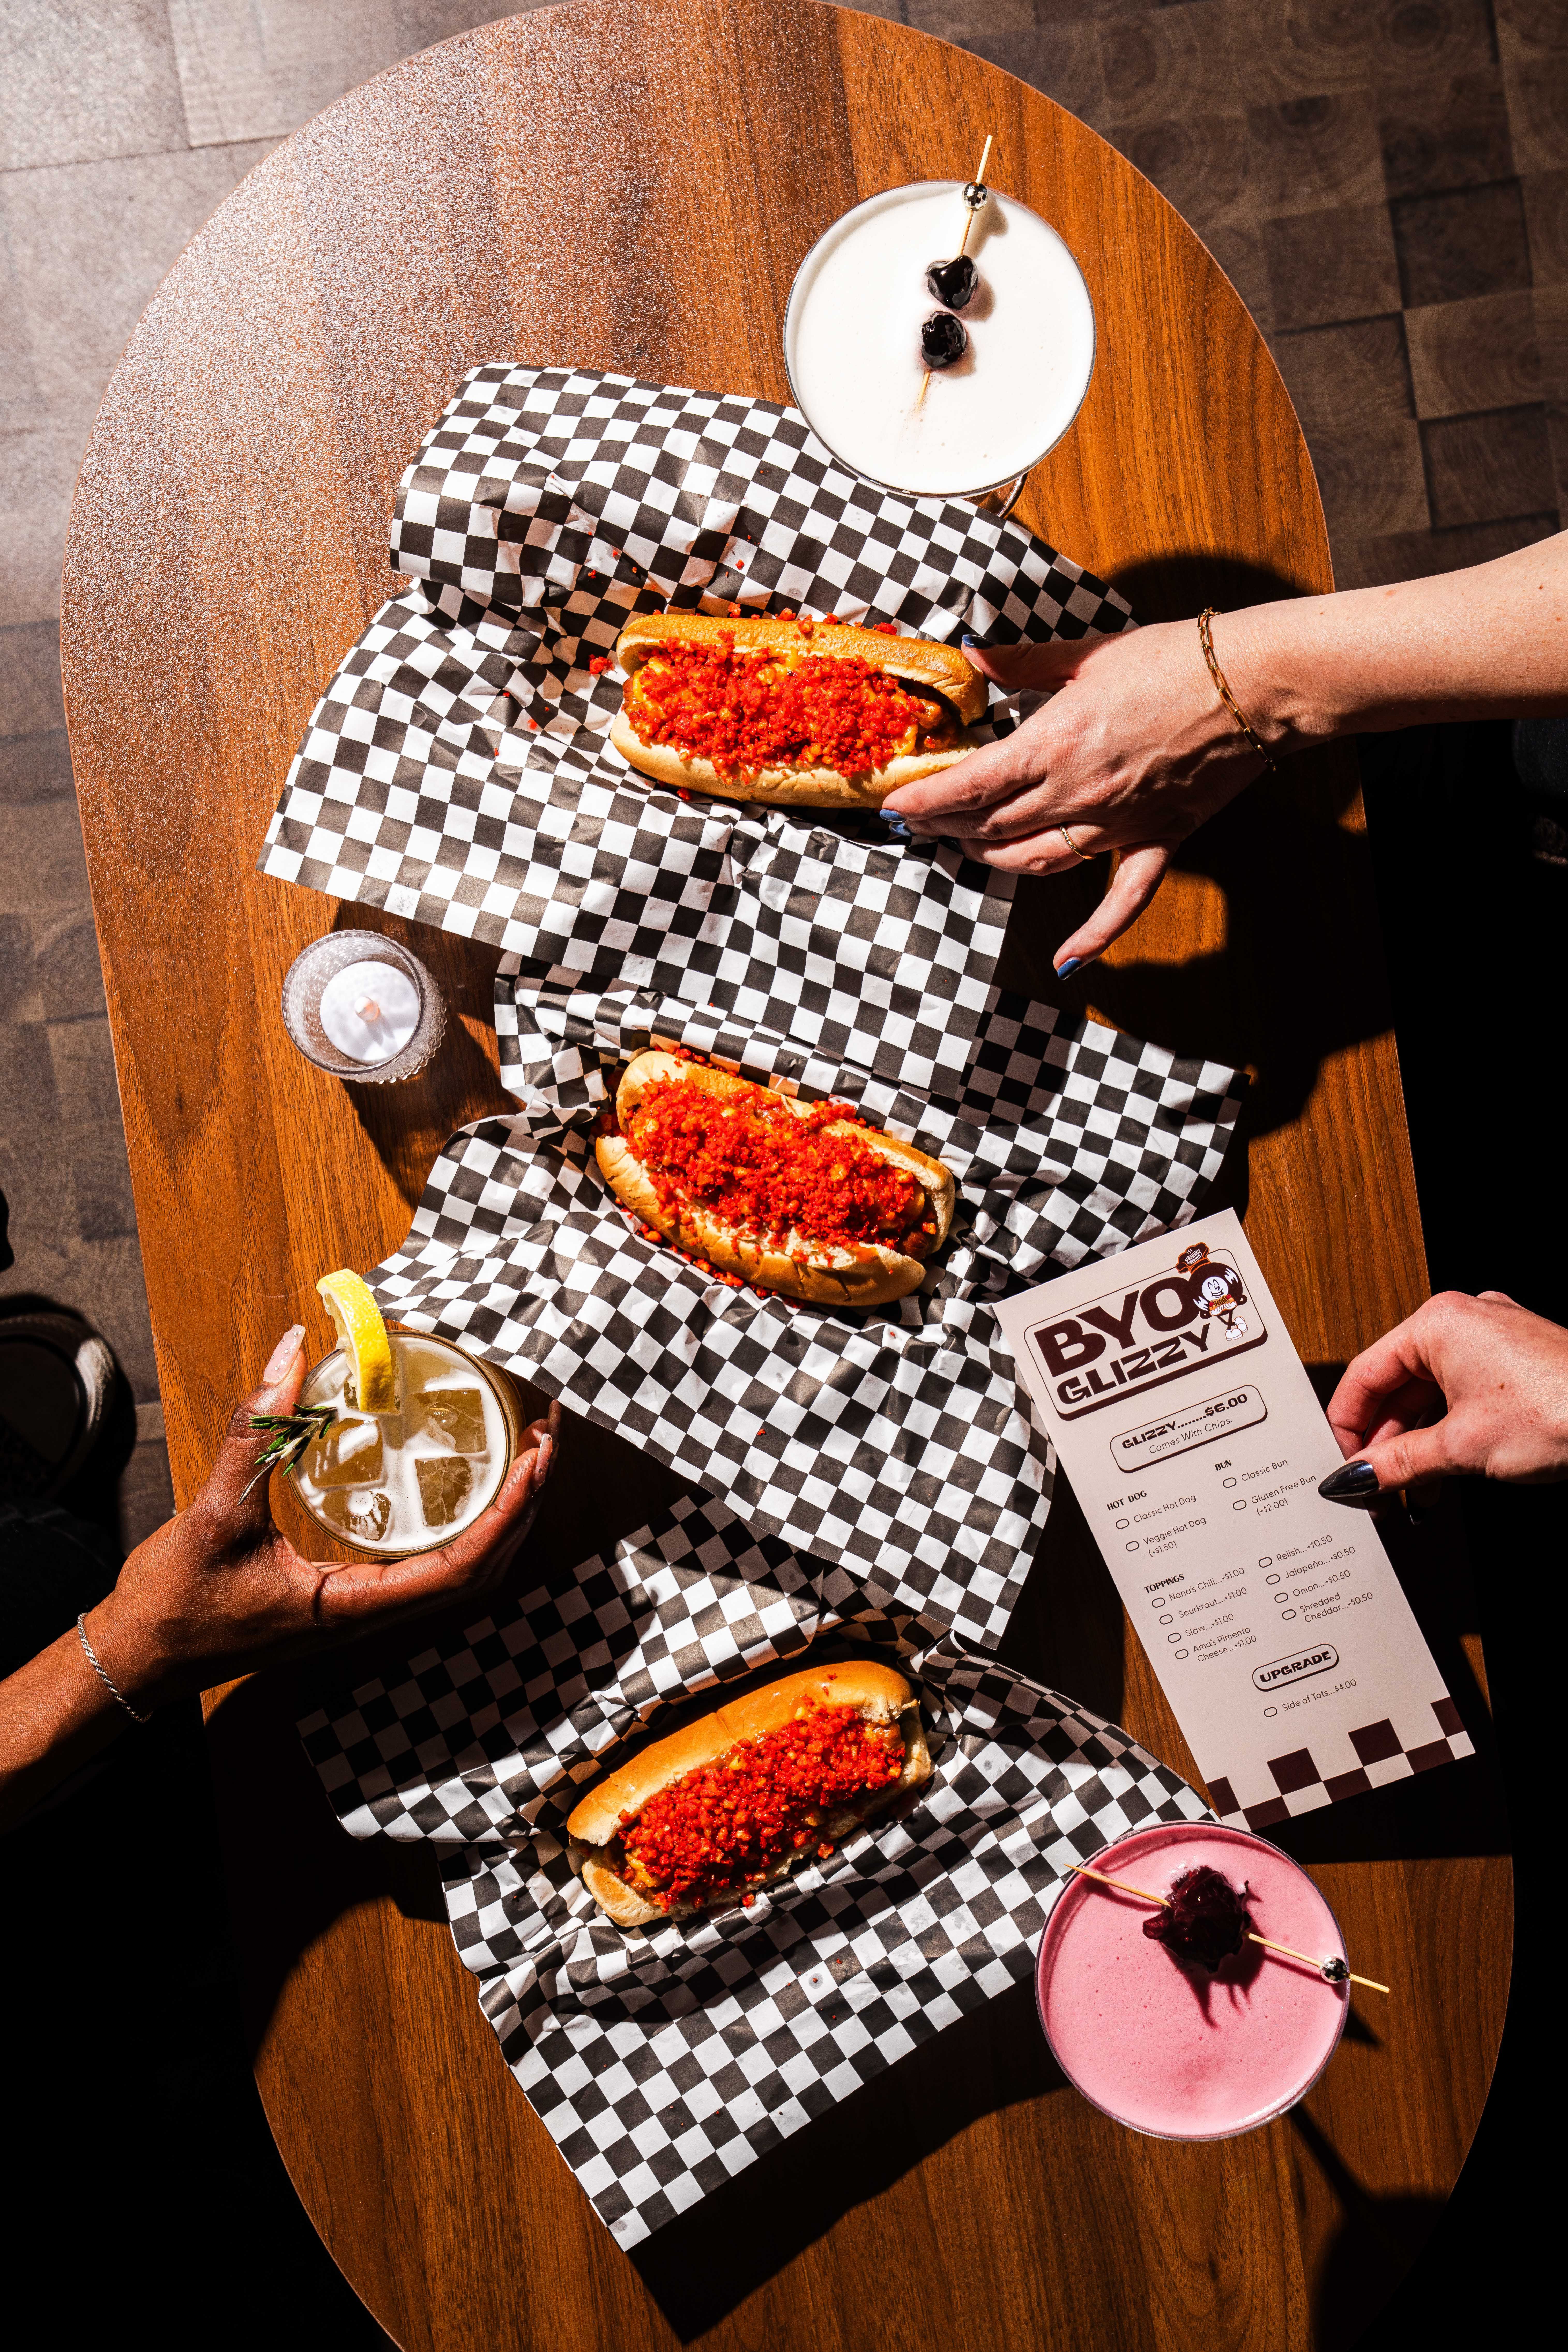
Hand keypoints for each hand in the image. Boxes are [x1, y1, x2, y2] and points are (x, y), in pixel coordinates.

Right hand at [83, 1326, 559, 1709]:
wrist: (140, 1655)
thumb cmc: (175, 1602)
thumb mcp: (215, 1513)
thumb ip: (257, 1432)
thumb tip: (291, 1353)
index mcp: (353, 1607)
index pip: (460, 1568)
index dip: (508, 1514)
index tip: (537, 1460)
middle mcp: (371, 1613)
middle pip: (479, 1569)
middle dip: (523, 1505)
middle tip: (547, 1440)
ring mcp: (365, 1607)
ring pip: (461, 1569)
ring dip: (502, 1515)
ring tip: (527, 1456)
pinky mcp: (351, 1595)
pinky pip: (429, 1564)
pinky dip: (465, 1525)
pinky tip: (472, 1486)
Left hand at [881, 620, 1268, 970]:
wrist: (1254, 682)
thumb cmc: (1174, 660)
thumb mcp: (1087, 652)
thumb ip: (1022, 661)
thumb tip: (973, 653)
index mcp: (1055, 744)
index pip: (969, 785)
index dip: (924, 799)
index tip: (894, 805)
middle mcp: (1077, 793)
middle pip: (991, 827)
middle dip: (945, 826)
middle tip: (918, 821)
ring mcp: (1118, 825)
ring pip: (1035, 861)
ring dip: (991, 860)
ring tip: (965, 848)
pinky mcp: (1158, 841)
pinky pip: (1122, 902)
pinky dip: (1092, 937)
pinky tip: (1064, 963)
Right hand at [1324, 1291, 1567, 1497]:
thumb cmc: (1558, 1411)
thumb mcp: (1460, 1446)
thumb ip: (1398, 1462)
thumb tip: (1356, 1477)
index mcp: (1438, 1322)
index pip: (1365, 1374)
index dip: (1346, 1427)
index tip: (1340, 1466)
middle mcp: (1464, 1322)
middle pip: (1397, 1387)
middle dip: (1382, 1444)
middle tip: (1372, 1489)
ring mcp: (1493, 1342)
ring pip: (1431, 1396)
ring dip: (1415, 1447)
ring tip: (1407, 1493)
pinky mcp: (1517, 1366)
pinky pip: (1462, 1398)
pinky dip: (1447, 1435)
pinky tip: (1441, 1476)